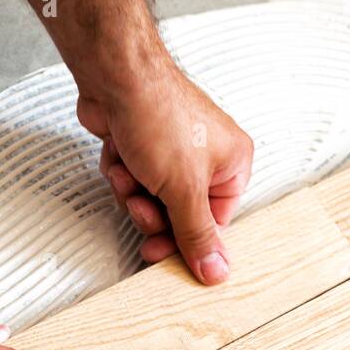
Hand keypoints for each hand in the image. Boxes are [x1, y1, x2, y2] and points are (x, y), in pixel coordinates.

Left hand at [78, 67, 253, 284]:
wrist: (115, 76)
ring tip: (130, 171)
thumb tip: (217, 273)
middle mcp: (208, 158)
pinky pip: (133, 182)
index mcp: (233, 166)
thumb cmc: (158, 116)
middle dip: (153, 213)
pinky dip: (121, 173)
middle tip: (141, 207)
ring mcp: (174, 152)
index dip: (184, 242)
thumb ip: (198, 235)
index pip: (214, 223)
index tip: (160, 254)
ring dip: (133, 193)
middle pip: (180, 216)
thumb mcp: (184, 189)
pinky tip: (119, 154)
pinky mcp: (143, 147)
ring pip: (151, 202)